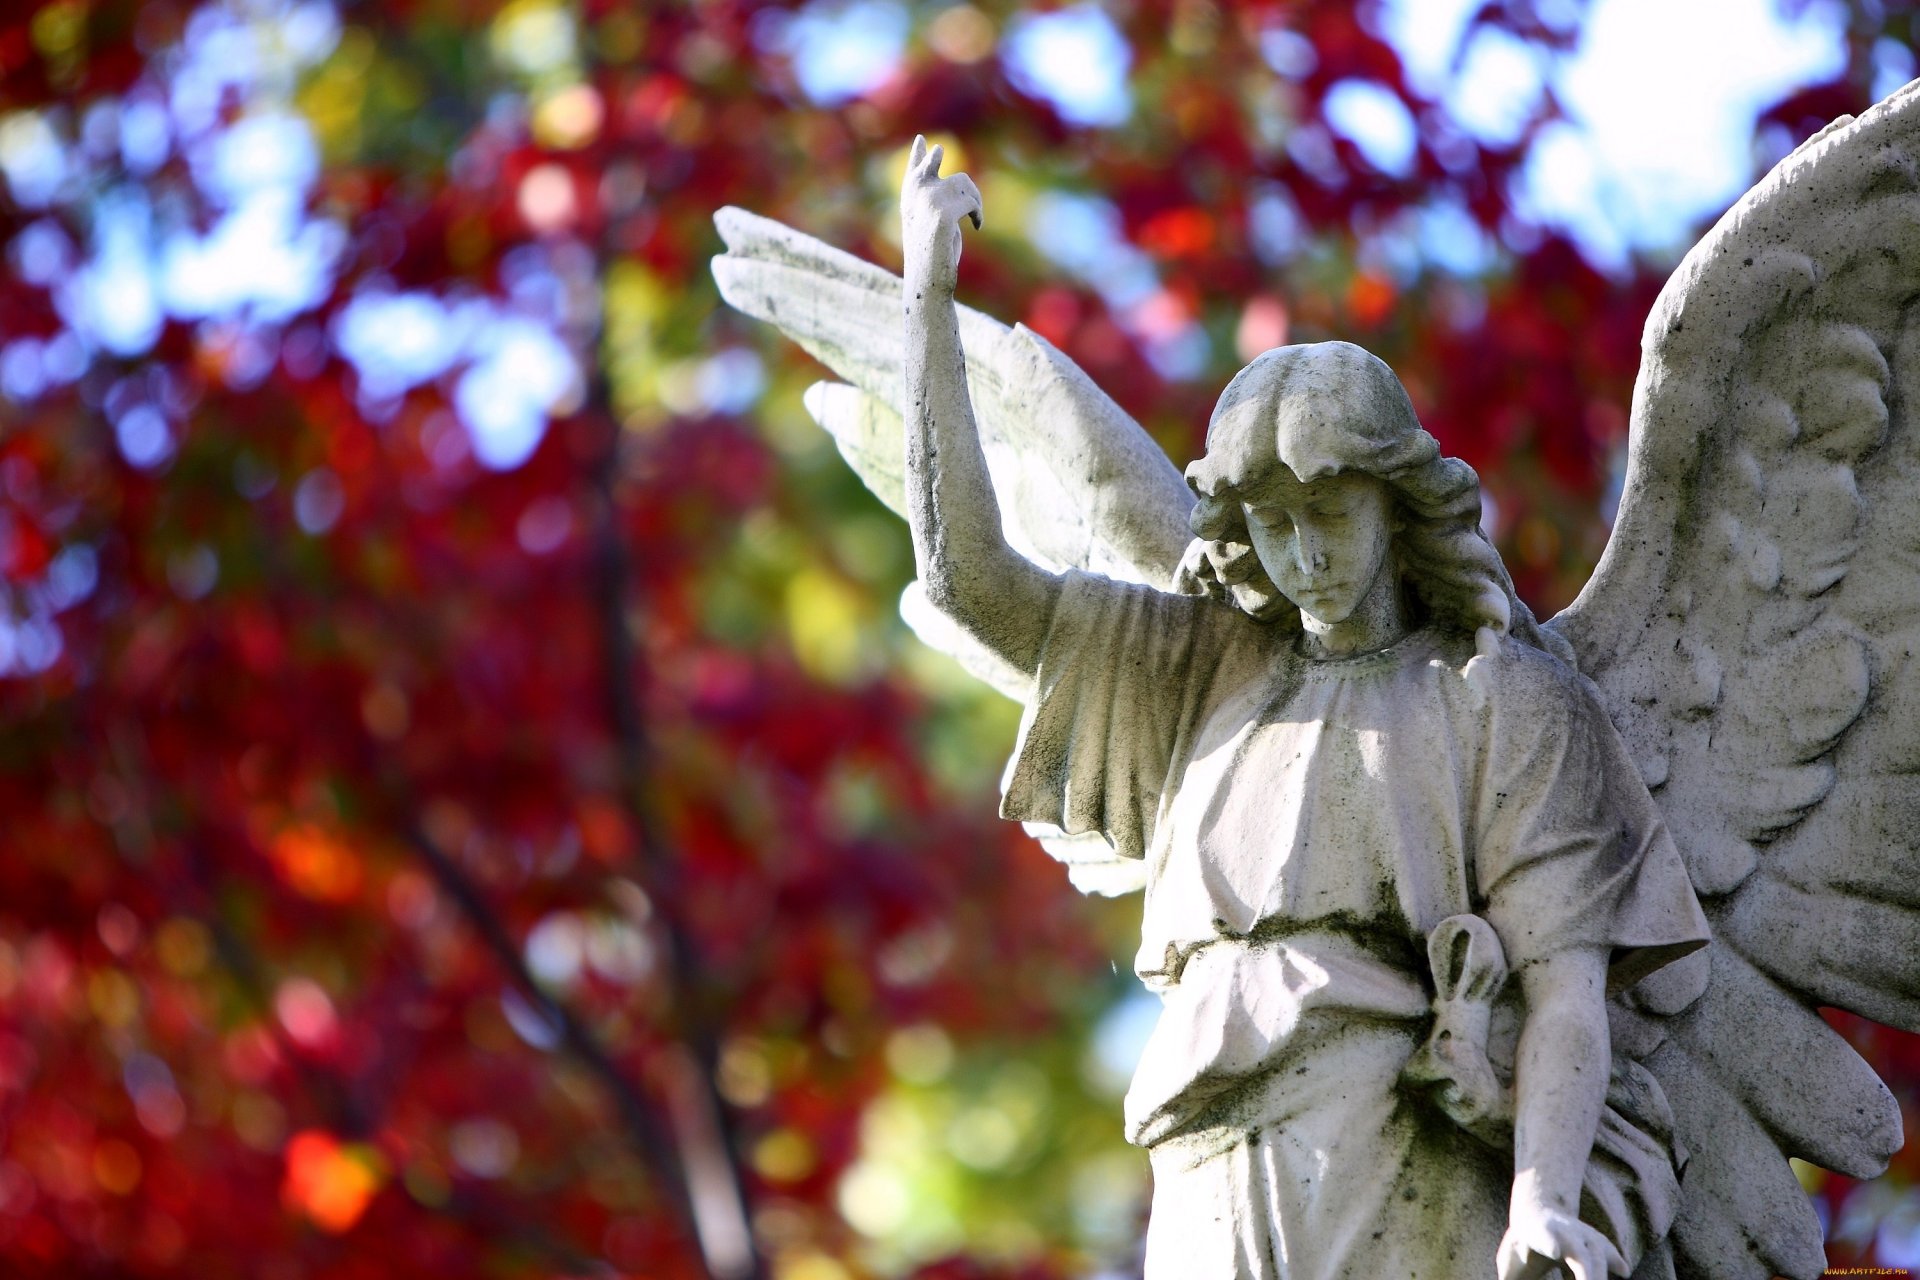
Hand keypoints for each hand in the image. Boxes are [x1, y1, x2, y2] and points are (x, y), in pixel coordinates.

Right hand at [900, 135, 981, 295]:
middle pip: (929, 167)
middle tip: (938, 150)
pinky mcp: (943, 214)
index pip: (913, 174)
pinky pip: (971, 202)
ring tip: (975, 215)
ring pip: (962, 181)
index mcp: (910, 205)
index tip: (921, 142)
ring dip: (974, 197)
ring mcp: (927, 203)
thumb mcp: (936, 230)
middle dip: (933, 159)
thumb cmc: (934, 261)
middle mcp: (915, 199)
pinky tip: (977, 226)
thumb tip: (961, 192)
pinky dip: (978, 213)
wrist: (928, 282)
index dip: (918, 158)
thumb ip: (942, 208)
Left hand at [1496, 1201, 1625, 1279]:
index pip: (1546, 1237)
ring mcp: (1583, 1234)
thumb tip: (1514, 1271)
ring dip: (1600, 1275)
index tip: (1554, 1250)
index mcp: (1537, 1233)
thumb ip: (1510, 1274)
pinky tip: (1622, 1272)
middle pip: (1580, 1253)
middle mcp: (1564, 1232)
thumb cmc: (1522, 1243)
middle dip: (1587, 1274)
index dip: (1551, 1242)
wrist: (1538, 1209)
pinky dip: (1615, 1262)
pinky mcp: (1597, 1241)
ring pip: (1599, 1252)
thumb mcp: (1510, 1259)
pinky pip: (1609, 1252)